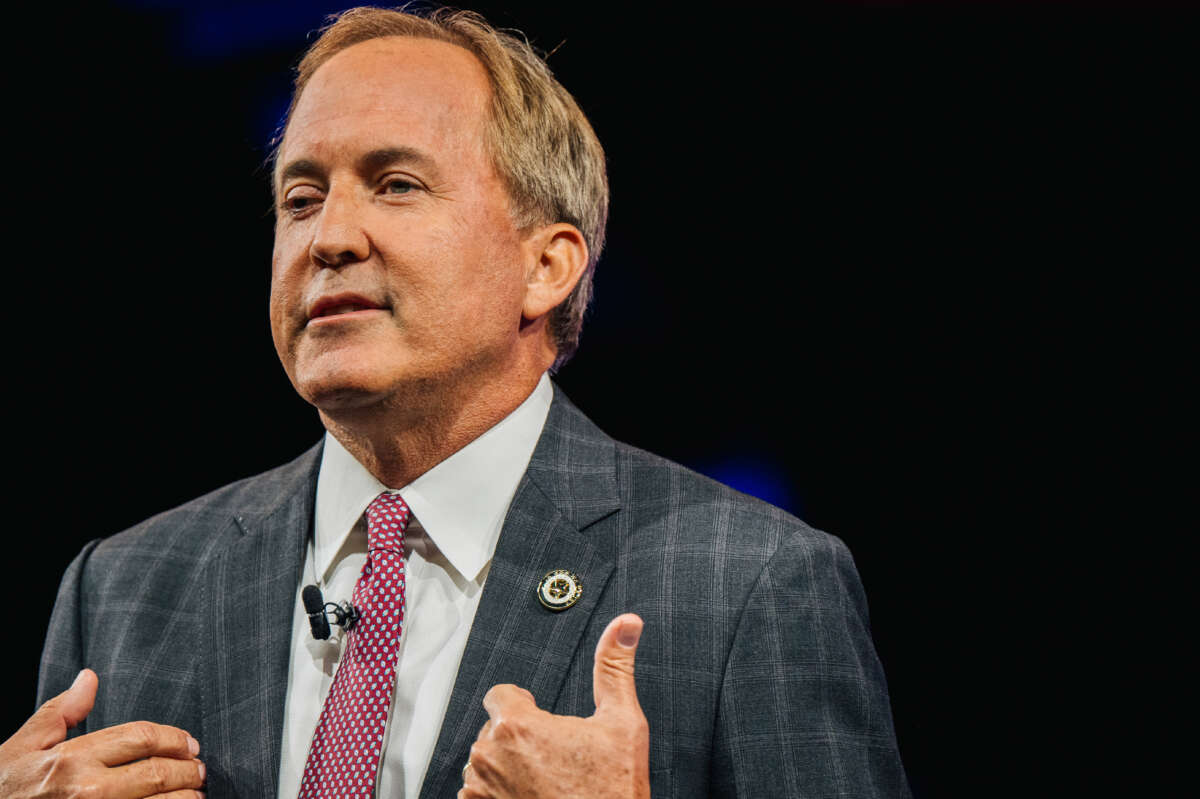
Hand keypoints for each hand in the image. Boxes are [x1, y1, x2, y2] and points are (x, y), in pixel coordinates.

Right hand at [0, 669, 206, 797]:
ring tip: (195, 796)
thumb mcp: (23, 746)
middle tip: (201, 770)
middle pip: (157, 774)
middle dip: (188, 770)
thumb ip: (60, 712)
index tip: (190, 744)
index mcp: (72, 759)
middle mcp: (87, 791)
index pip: (141, 738)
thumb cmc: (4, 786)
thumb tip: (88, 678)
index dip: (174, 739)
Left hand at [460, 613, 649, 798]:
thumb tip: (626, 624)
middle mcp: (488, 757)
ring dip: (507, 769)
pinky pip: (479, 796)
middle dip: (519, 740)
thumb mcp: (623, 724)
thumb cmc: (613, 792)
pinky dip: (500, 797)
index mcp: (517, 725)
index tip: (543, 722)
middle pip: (494, 731)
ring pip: (486, 765)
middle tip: (555, 760)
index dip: (524, 704)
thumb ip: (615, 667)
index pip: (500, 694)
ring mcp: (479, 792)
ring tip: (546, 784)